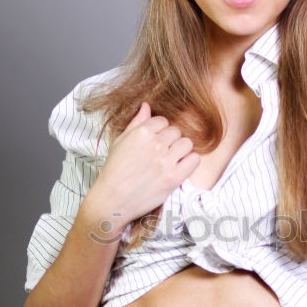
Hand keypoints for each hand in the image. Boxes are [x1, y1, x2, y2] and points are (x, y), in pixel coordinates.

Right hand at [86, 101, 200, 225]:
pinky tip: (179, 167)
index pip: (163, 121)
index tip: (154, 142)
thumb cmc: (114, 171)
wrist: (112, 200)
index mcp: (141, 133)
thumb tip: (147, 106)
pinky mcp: (174, 177)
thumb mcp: (120, 142)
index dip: (160, 131)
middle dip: (170, 140)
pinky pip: (194, 160)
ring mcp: (166, 161)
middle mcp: (155, 144)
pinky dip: (190, 162)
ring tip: (171, 160)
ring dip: (181, 150)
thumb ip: (136, 123)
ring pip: (187, 143)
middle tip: (162, 153)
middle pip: (176, 131)